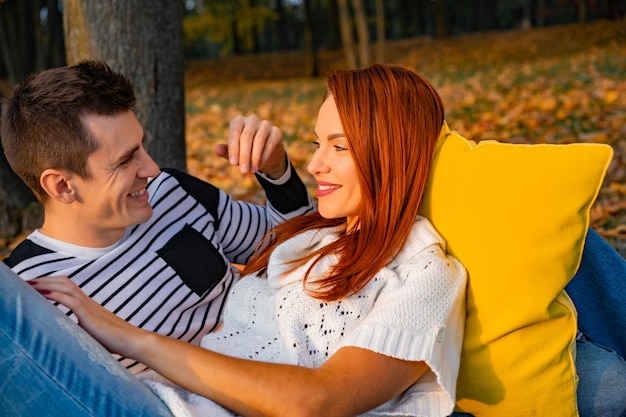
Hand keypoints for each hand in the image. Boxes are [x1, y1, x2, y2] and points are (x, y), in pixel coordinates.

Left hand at [27, 276, 146, 357]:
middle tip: (27, 281)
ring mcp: (91, 308)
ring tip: (30, 285)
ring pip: (66, 287)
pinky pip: (72, 301)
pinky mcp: (91, 317)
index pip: (68, 287)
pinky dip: (56, 295)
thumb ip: (80, 328)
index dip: (51, 283)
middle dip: (44, 280)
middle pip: (65, 282)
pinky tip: (44, 294)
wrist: (134, 341)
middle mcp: (89, 303)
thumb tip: (66, 333)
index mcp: (89, 305)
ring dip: (46, 284)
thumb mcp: (93, 332)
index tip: (34, 285)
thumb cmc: (116, 340)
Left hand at [214, 115, 287, 178]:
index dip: (234, 148)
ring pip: (259, 140)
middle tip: (243, 171)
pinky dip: (264, 157)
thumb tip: (217, 149)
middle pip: (247, 136)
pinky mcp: (276, 131)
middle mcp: (252, 119)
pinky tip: (260, 166)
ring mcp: (265, 124)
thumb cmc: (246, 151)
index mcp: (238, 121)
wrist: (265, 154)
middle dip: (244, 155)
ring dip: (255, 157)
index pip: (235, 132)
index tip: (233, 164)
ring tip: (252, 170)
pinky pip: (270, 144)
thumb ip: (226, 151)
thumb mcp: (235, 153)